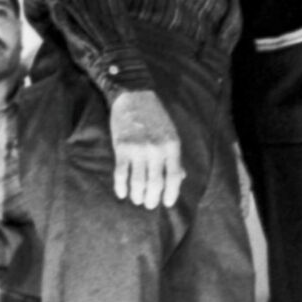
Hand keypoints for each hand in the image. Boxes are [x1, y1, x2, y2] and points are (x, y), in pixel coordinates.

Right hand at [107, 87, 184, 208]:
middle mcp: (157, 149)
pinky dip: (121, 187)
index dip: (171, 194)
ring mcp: (138, 149)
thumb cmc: (155, 116)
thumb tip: (180, 178)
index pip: (174, 177)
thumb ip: (175, 156)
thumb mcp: (172, 134)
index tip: (167, 203)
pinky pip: (121, 174)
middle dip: (152, 198)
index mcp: (172, 146)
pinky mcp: (122, 148)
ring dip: (137, 196)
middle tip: (149, 204)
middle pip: (156, 183)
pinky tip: (122, 193)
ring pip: (138, 182)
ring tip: (137, 199)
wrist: (134, 96)